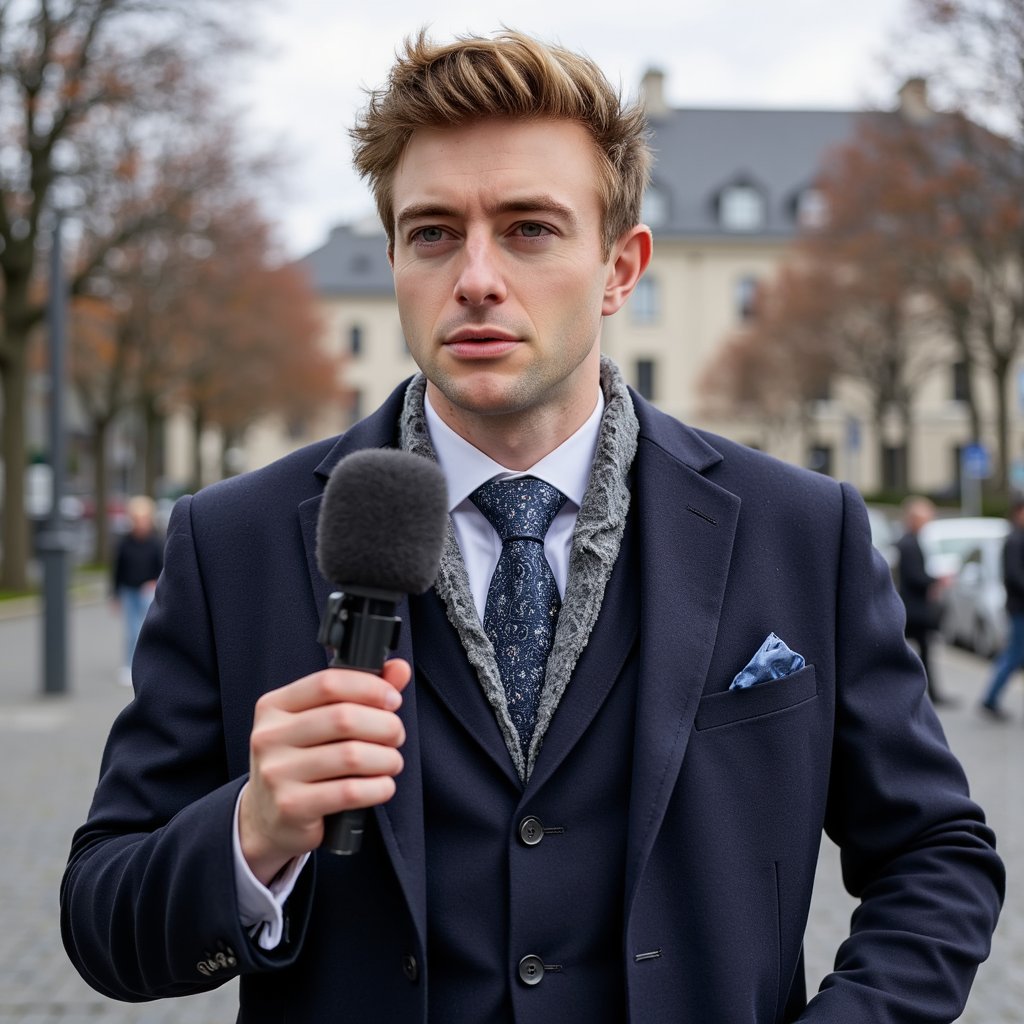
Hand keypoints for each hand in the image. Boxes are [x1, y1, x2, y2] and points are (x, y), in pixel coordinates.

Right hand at [238, 658, 410, 884]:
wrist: (265, 820)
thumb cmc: (301, 763)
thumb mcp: (320, 724)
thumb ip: (360, 693)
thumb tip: (399, 668)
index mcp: (274, 706)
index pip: (328, 683)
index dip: (370, 688)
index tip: (392, 700)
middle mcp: (269, 736)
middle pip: (344, 718)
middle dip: (385, 725)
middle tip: (396, 735)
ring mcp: (276, 773)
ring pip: (351, 755)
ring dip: (386, 758)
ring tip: (392, 762)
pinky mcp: (290, 807)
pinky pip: (349, 792)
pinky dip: (378, 787)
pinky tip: (383, 786)